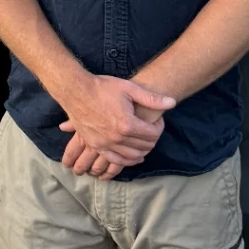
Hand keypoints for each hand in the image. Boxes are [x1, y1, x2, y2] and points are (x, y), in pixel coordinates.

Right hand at [55, 77, 174, 175]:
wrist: (76, 91)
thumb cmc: (102, 87)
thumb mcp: (129, 88)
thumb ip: (152, 98)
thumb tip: (172, 103)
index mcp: (128, 124)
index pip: (153, 134)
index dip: (159, 127)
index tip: (157, 119)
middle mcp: (117, 138)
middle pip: (144, 146)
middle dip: (152, 139)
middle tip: (151, 129)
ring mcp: (105, 144)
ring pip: (132, 157)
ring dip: (142, 151)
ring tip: (144, 142)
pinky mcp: (96, 145)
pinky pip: (115, 160)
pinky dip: (127, 161)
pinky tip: (133, 157)